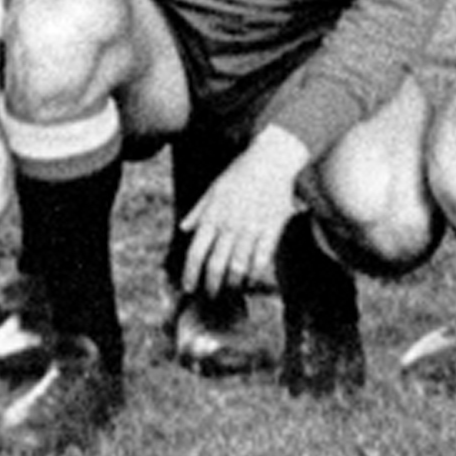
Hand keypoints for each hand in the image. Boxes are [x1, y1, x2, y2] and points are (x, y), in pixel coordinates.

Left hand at [177, 125, 309, 296]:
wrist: (272, 160)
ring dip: (232, 285)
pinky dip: (254, 275)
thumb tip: (183, 228)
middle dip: (211, 286)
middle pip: (216, 265)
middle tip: (210, 295)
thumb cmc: (241, 173)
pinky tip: (250, 281)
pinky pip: (261, 260)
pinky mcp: (271, 230)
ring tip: (230, 292)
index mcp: (213, 216)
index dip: (190, 275)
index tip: (188, 288)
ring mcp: (251, 230)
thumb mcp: (214, 189)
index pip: (196, 253)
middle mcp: (230, 226)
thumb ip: (198, 211)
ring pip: (238, 267)